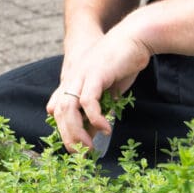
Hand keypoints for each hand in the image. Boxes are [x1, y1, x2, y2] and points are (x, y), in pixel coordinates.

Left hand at [49, 20, 152, 152]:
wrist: (135, 37)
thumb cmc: (123, 63)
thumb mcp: (108, 89)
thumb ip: (99, 107)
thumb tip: (94, 131)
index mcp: (73, 81)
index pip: (58, 109)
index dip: (63, 130)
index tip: (76, 148)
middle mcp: (72, 78)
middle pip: (60, 112)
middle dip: (68, 137)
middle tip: (80, 155)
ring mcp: (82, 75)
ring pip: (68, 109)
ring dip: (77, 132)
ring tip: (89, 147)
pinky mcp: (95, 74)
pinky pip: (88, 101)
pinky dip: (95, 118)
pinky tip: (105, 129)